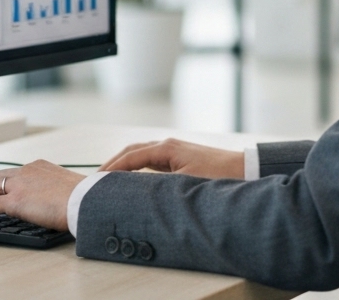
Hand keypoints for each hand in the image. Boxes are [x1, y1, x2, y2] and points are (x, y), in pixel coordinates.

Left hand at [0, 160, 84, 229]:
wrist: (84, 201)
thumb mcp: (66, 188)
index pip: (15, 173)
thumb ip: (54, 190)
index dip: (3, 182)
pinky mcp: (14, 201)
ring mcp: (19, 184)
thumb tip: (54, 201)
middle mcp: (27, 170)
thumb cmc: (82, 198)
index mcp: (41, 166)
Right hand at [99, 138, 244, 179]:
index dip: (111, 169)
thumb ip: (156, 187)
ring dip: (124, 165)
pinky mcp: (181, 159)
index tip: (93, 181)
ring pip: (141, 155)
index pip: (130, 156)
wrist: (244, 170)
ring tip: (107, 181)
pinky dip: (137, 168)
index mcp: (167, 148)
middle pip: (132, 151)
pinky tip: (132, 181)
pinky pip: (151, 161)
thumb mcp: (184, 184)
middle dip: (113, 164)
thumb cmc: (217, 177)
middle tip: (93, 181)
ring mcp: (175, 151)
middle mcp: (168, 145)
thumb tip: (132, 193)